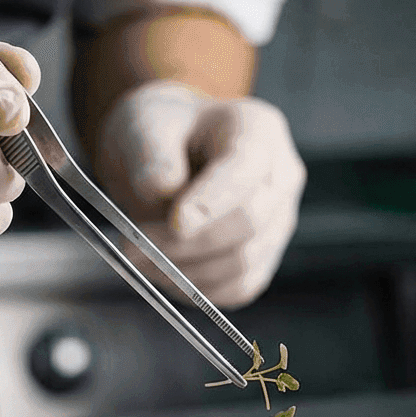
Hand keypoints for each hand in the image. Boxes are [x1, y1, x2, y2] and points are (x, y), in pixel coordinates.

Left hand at [94, 82, 305, 308]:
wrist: (166, 157)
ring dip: (185, 271)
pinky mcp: (263, 259)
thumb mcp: (144, 127)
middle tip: (135, 246)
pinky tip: (163, 271)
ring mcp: (277, 222)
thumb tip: (161, 191)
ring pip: (243, 262)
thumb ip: (151, 155)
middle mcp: (280, 178)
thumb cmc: (161, 134)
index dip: (213, 201)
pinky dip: (196, 289)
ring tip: (139, 257)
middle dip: (188, 242)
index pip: (246, 169)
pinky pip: (237, 288)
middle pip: (249, 221)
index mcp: (258, 131)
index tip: (175, 224)